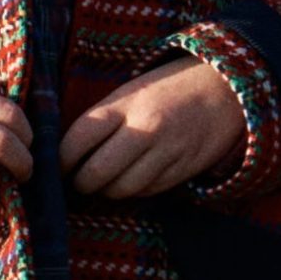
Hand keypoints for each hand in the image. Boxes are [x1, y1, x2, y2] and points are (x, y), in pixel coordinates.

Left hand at [60, 56, 245, 197]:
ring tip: (104, 181)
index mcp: (125, 104)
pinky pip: (147, 191)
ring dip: (107, 190)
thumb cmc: (168, 89)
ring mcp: (166, 152)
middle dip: (81, 183)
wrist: (225, 88)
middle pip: (96, 172)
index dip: (61, 160)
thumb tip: (68, 152)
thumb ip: (103, 119)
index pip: (78, 139)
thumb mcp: (132, 92)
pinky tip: (133, 178)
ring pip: (121, 188)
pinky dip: (134, 190)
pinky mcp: (183, 170)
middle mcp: (144, 129)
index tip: (55, 167)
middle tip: (77, 181)